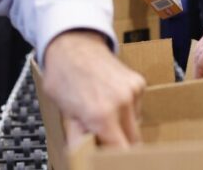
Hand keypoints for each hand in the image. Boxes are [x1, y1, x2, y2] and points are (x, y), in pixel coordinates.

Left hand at [42, 30, 145, 147]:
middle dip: (119, 144)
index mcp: (101, 115)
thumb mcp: (65, 113)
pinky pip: (137, 109)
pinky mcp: (139, 83)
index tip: (107, 156)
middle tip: (103, 139)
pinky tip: (111, 100)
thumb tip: (83, 157)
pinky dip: (127, 111)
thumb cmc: (64, 78)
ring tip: (104, 115)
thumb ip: (79, 139)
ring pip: (136, 125)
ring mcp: (133, 92)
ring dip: (124, 128)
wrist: (73, 44)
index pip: (120, 151)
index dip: (114, 158)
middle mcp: (122, 103)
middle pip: (133, 141)